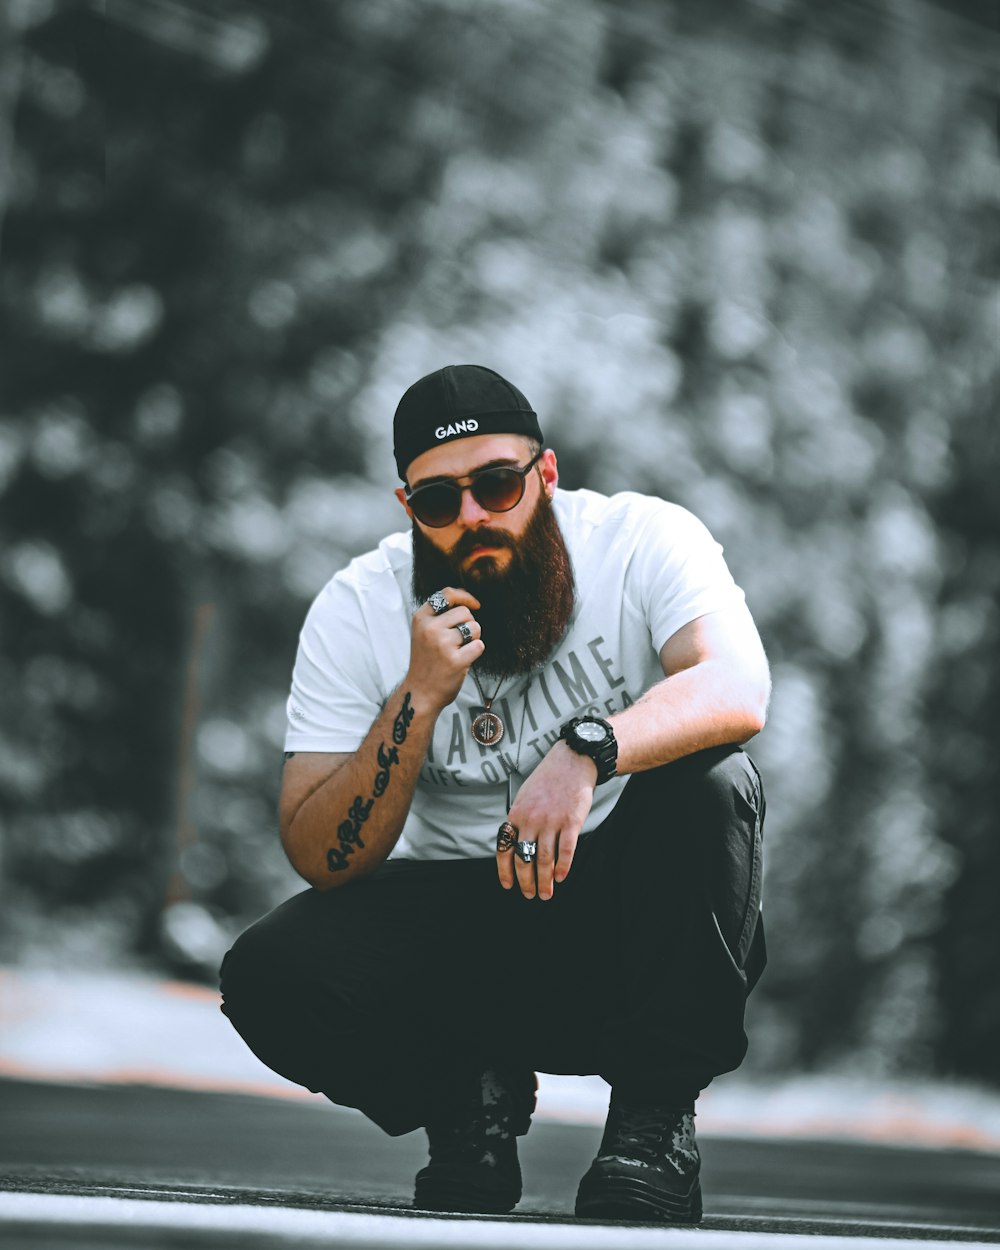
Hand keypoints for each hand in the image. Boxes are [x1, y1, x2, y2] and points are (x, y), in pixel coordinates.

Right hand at [407, 587, 484, 711]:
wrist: (420, 692)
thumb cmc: (426, 661)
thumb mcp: (423, 633)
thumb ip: (440, 616)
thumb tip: (468, 601)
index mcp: (421, 618)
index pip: (447, 594)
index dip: (465, 597)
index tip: (476, 604)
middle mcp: (430, 628)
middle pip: (465, 612)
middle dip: (469, 624)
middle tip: (459, 640)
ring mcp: (442, 644)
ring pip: (474, 628)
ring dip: (473, 638)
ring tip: (460, 650)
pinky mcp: (456, 660)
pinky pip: (479, 646)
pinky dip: (475, 652)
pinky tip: (463, 660)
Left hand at [497, 743, 596, 899]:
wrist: (572, 761)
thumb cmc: (548, 779)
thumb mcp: (524, 797)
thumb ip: (520, 820)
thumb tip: (516, 846)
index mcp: (516, 814)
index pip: (504, 848)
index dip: (505, 870)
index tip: (508, 885)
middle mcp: (531, 820)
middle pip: (524, 859)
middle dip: (526, 882)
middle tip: (530, 895)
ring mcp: (551, 821)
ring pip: (544, 859)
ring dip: (545, 881)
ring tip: (546, 893)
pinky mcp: (571, 821)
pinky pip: (566, 850)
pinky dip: (563, 867)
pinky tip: (561, 877)